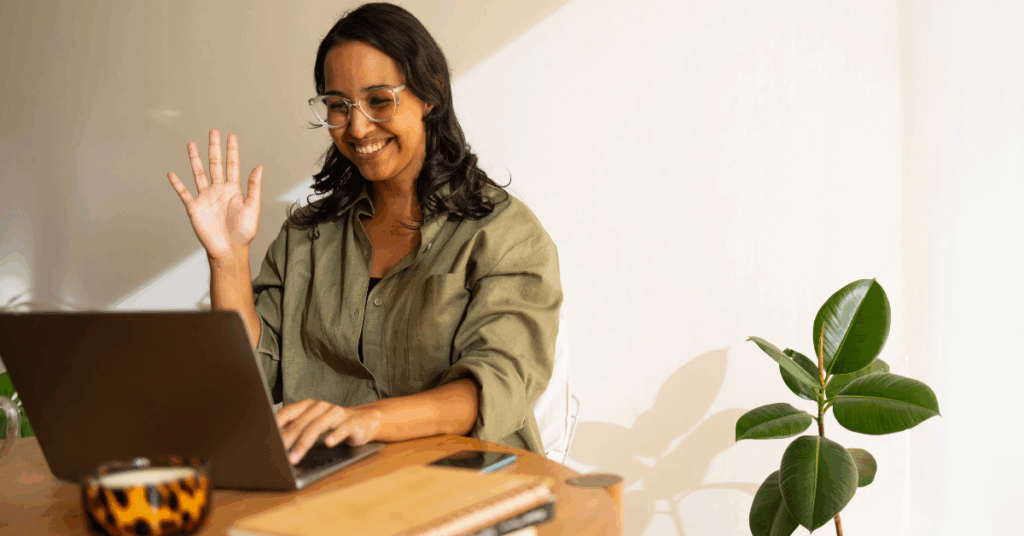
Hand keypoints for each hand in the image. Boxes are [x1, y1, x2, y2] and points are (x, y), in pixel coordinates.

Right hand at [167, 130, 262, 260]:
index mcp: (233, 189)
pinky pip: (184, 193)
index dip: (231, 151)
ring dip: (195, 159)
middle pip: (214, 164)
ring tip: (191, 144)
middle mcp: (218, 190)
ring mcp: (205, 197)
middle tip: (213, 131)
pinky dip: (177, 184)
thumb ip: (254, 187)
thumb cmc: (244, 232)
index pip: (232, 165)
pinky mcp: (194, 207)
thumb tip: (259, 167)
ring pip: (198, 174)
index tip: (231, 136)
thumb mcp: (252, 207)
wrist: (229, 249)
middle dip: (214, 148)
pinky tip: (172, 173)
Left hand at [276, 399, 381, 464]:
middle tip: (277, 454)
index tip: (265, 437)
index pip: (288, 412)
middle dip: (288, 439)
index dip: (276, 424)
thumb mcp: (312, 425)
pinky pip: (342, 429)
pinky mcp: (352, 423)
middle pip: (301, 423)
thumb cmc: (333, 426)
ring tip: (295, 458)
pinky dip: (335, 436)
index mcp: (309, 406)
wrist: (364, 422)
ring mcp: (337, 413)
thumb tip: (271, 440)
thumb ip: (295, 428)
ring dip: (304, 443)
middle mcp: (321, 407)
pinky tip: (329, 444)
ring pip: (318, 426)